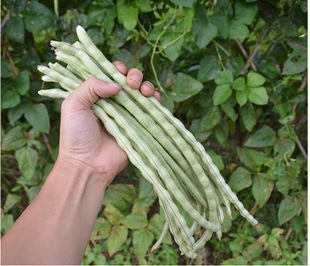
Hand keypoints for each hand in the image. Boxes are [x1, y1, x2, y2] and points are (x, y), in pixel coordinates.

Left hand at [57, 62, 159, 186]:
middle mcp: (114, 102)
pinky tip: (153, 98)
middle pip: (129, 82)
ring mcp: (128, 114)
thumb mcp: (73, 105)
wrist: (88, 164)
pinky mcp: (139, 126)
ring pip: (142, 93)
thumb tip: (118, 85)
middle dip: (134, 76)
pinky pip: (151, 110)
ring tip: (144, 91)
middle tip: (132, 83)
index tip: (119, 71)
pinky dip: (155, 101)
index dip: (117, 70)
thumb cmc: (76, 135)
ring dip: (146, 86)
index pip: (111, 75)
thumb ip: (91, 86)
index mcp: (97, 95)